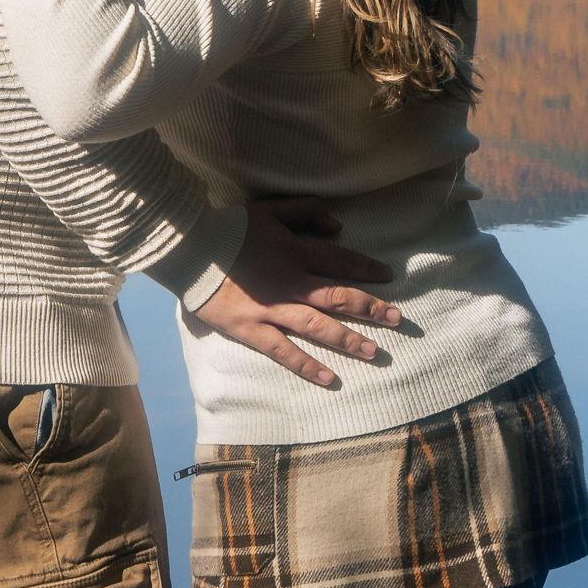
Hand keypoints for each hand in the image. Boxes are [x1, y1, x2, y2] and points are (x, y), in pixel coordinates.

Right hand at [193, 200, 402, 389]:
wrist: (189, 249)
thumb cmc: (230, 227)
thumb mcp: (269, 209)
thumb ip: (305, 212)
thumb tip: (338, 226)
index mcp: (295, 251)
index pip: (340, 261)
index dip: (367, 267)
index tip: (388, 276)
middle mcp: (290, 282)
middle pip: (338, 297)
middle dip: (371, 308)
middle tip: (398, 320)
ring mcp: (272, 309)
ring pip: (319, 328)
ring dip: (349, 340)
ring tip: (374, 352)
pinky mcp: (252, 330)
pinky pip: (284, 352)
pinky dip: (308, 366)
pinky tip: (330, 378)